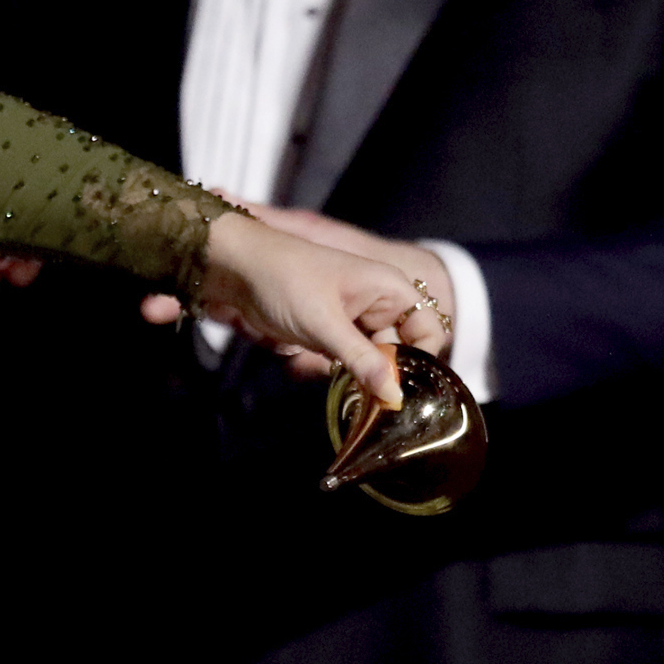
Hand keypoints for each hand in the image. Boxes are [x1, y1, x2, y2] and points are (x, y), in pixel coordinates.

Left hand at [172, 208, 440, 408]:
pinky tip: (321, 368)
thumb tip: (395, 396)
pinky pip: (348, 357)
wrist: (234, 267)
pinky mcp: (331, 329)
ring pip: (373, 357)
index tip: (402, 389)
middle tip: (366, 396)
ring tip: (336, 375)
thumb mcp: (324, 324)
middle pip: (401, 349)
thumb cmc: (283, 280)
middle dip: (384, 372)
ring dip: (358, 373)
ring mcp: (354, 317)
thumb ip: (363, 360)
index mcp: (390, 289)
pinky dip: (339, 368)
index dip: (422, 361)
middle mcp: (379, 301)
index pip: (429, 332)